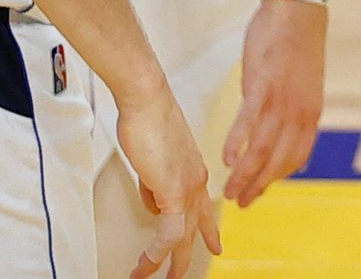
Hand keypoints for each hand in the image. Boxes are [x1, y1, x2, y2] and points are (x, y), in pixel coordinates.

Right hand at [110, 72, 221, 278]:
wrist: (147, 99)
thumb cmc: (147, 119)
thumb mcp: (154, 159)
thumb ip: (155, 184)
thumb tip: (153, 203)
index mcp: (195, 172)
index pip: (205, 211)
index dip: (209, 233)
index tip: (215, 248)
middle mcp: (197, 181)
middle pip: (195, 230)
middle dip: (185, 258)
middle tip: (177, 278)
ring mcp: (188, 186)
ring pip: (181, 237)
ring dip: (162, 262)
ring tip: (145, 275)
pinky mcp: (173, 189)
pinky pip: (168, 232)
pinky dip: (155, 251)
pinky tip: (146, 262)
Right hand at [218, 0, 325, 208]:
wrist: (299, 9)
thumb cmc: (295, 47)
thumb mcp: (303, 86)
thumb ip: (294, 114)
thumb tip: (282, 135)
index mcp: (310, 114)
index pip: (295, 158)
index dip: (276, 178)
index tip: (259, 192)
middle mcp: (299, 112)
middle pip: (277, 160)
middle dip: (258, 186)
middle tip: (240, 204)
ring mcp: (281, 100)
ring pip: (261, 148)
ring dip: (243, 174)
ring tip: (228, 192)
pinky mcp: (262, 85)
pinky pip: (248, 121)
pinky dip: (237, 143)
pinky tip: (225, 159)